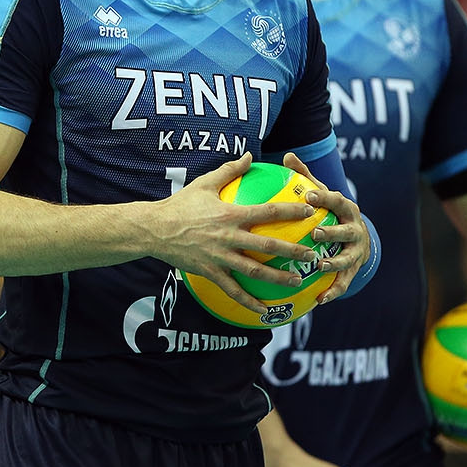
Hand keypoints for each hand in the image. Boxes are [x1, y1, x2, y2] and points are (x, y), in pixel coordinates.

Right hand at [152, 153, 322, 315]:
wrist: (153, 229)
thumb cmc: (180, 204)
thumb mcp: (204, 183)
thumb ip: (229, 170)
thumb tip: (249, 155)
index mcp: (230, 214)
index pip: (267, 211)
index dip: (291, 211)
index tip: (310, 212)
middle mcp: (228, 237)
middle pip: (267, 245)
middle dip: (293, 251)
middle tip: (313, 255)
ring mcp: (220, 256)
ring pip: (254, 271)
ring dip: (278, 278)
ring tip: (297, 282)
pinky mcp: (210, 272)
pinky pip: (232, 291)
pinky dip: (249, 302)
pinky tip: (263, 311)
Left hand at [281, 153, 369, 304]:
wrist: (357, 238)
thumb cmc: (330, 211)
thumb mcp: (321, 193)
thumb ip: (306, 177)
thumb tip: (287, 156)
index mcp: (346, 209)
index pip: (337, 200)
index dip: (325, 197)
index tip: (310, 195)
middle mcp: (354, 229)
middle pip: (346, 231)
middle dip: (333, 232)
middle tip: (316, 233)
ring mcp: (356, 251)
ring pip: (348, 258)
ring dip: (335, 263)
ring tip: (320, 266)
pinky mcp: (353, 270)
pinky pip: (343, 282)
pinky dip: (333, 291)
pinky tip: (319, 299)